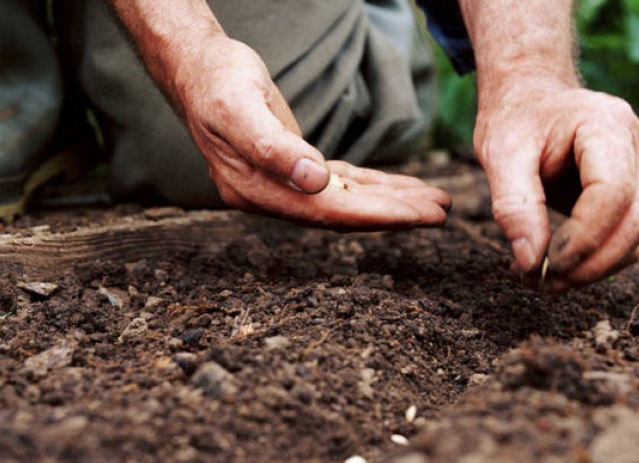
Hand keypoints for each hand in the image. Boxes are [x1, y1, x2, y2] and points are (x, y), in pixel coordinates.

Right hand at [174, 35, 450, 230]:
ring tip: (433, 202)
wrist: (198, 70)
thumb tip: (316, 181)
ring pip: (347, 200)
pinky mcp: (295, 168)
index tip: (418, 216)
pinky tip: (399, 188)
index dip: (376, 215)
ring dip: (390, 201)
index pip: (328, 211)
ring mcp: (283, 185)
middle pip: (344, 213)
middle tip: (440, 213)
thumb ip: (274, 148)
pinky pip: (341, 183)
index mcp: (259, 191)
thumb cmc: (217, 84)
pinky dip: (372, 186)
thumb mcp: (240, 109)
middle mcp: (273, 196)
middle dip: (394, 213)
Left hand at [474, 76, 638, 290]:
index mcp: (608, 125)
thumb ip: (514, 206)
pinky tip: (554, 266)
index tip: (542, 265)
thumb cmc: (516, 118)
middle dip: (589, 264)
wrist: (531, 98)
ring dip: (592, 269)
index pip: (612, 192)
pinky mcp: (633, 193)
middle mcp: (637, 147)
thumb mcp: (500, 153)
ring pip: (634, 237)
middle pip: (634, 222)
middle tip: (541, 285)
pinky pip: (624, 237)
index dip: (582, 237)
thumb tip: (529, 263)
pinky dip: (593, 260)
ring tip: (542, 280)